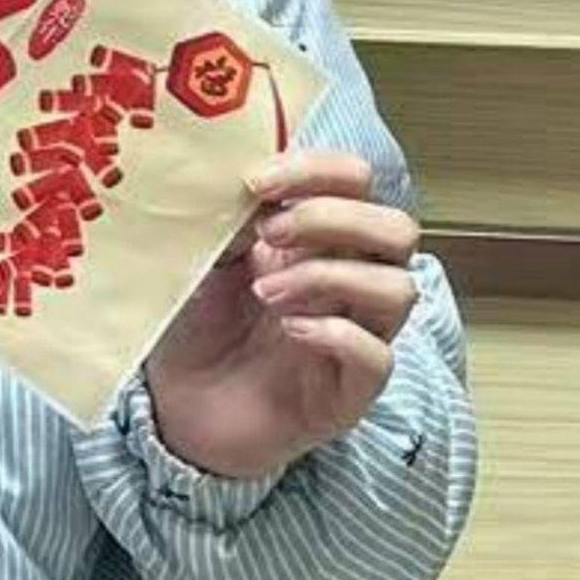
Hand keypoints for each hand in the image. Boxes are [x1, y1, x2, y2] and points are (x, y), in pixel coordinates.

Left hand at [138, 150, 423, 486]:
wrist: (179, 408)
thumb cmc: (198, 327)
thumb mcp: (205, 257)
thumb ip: (233, 218)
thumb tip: (248, 183)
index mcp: (319, 239)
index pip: (357, 182)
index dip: (318, 171)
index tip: (256, 182)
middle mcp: (350, 282)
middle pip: (397, 229)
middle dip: (334, 218)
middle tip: (269, 233)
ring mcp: (358, 337)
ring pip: (400, 289)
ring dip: (330, 277)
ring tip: (265, 292)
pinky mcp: (351, 393)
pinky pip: (378, 357)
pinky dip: (335, 334)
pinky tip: (288, 329)